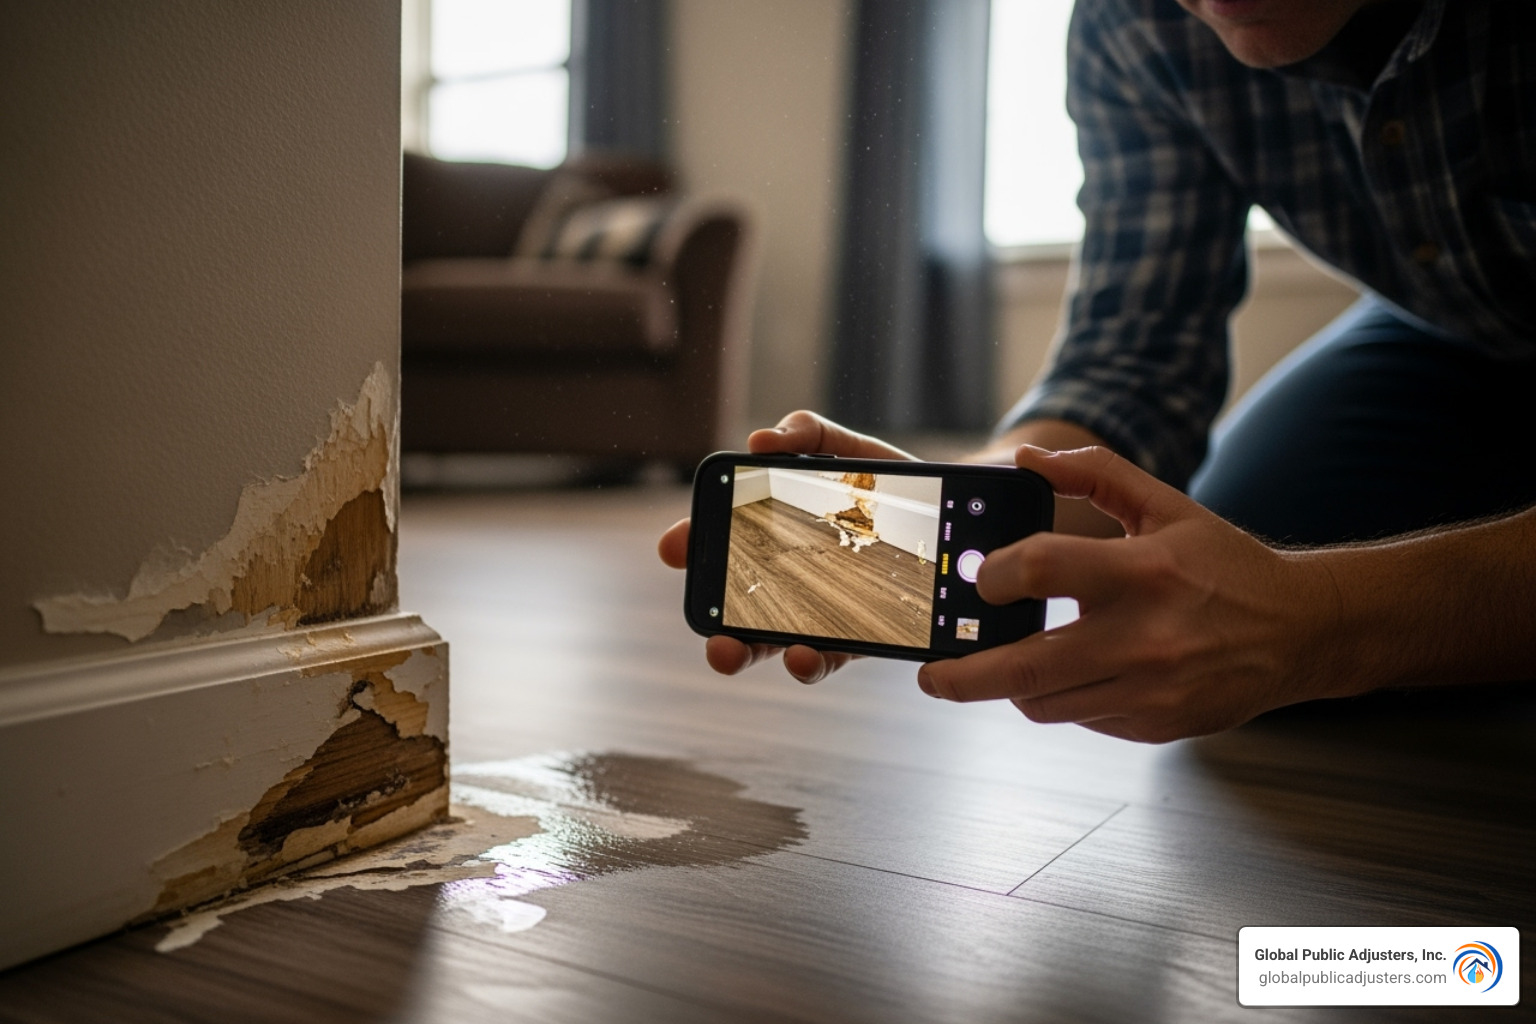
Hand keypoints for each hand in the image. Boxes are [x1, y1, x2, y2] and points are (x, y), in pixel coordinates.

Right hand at [659, 411, 918, 682]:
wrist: (959, 513)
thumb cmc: (891, 483)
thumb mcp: (849, 449)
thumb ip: (807, 434)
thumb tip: (760, 440)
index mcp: (778, 535)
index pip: (724, 544)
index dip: (693, 546)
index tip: (673, 548)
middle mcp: (795, 581)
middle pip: (741, 609)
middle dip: (715, 627)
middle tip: (706, 633)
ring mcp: (829, 613)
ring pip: (779, 643)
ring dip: (752, 653)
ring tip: (738, 653)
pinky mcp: (866, 636)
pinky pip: (834, 656)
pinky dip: (813, 661)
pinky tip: (805, 654)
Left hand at [917, 445, 1342, 742]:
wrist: (1301, 633)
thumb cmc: (1226, 566)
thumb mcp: (1167, 507)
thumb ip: (1096, 474)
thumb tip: (1026, 460)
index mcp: (1143, 571)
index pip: (1041, 569)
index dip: (992, 576)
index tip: (976, 582)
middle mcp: (1144, 637)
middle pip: (1024, 667)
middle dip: (961, 677)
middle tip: (931, 675)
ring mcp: (1150, 690)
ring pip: (1043, 704)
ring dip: (1010, 687)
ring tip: (1003, 665)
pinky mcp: (1155, 726)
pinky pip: (1081, 718)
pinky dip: (1063, 698)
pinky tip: (1074, 672)